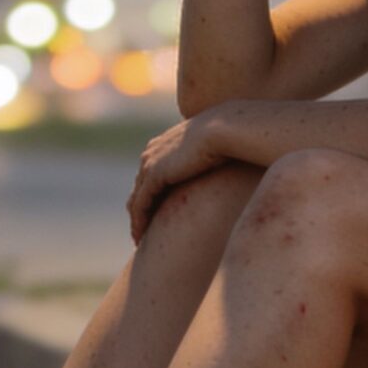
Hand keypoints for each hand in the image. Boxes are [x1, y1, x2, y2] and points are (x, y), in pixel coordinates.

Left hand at [127, 111, 231, 243]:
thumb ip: (209, 158)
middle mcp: (152, 152)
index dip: (151, 195)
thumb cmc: (230, 136)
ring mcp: (151, 163)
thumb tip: (222, 166)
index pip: (151, 174)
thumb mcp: (215, 148)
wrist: (226, 128)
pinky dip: (139, 222)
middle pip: (139, 187)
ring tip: (140, 239)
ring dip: (137, 220)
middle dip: (140, 209)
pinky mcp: (154, 176)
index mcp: (164, 143)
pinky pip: (141, 204)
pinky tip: (141, 238)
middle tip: (142, 231)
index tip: (155, 214)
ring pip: (137, 198)